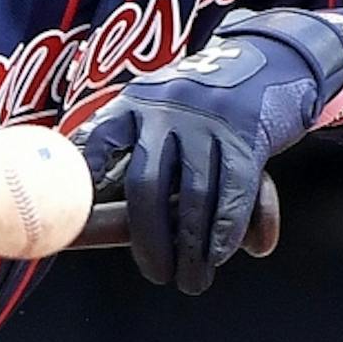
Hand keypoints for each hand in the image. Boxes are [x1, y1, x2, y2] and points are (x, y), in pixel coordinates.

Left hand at [76, 9, 342, 295]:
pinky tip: (218, 255)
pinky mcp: (247, 138)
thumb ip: (126, 147)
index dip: (88, 169)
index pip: (101, 136)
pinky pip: (234, 192)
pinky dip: (225, 229)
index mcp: (136, 104)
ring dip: (192, 246)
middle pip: (148, 184)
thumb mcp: (156, 105)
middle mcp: (167, 110)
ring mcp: (208, 123)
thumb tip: (90, 204)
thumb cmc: (195, 104)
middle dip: (150, 239)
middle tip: (157, 275)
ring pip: (194, 196)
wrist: (264, 61)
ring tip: (192, 280)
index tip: (78, 204)